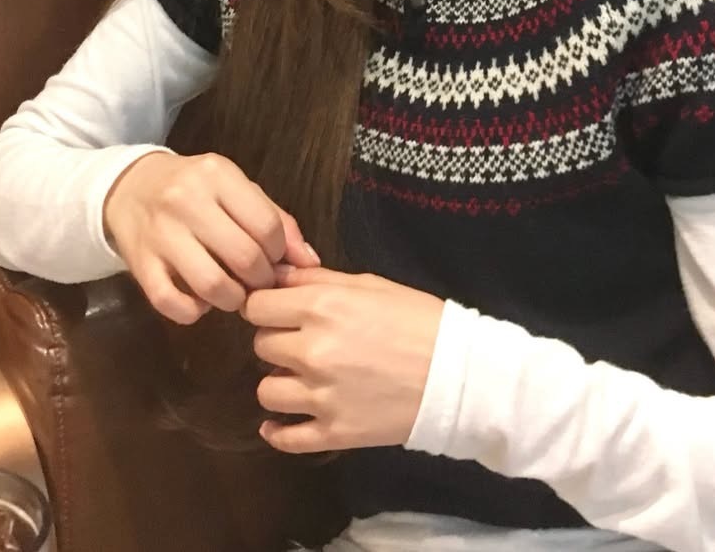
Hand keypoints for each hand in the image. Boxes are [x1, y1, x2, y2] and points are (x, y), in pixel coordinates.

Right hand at [103, 151, 318, 324]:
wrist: (130, 188)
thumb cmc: (195, 189)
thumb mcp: (236, 189)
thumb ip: (275, 220)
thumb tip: (310, 262)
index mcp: (217, 175)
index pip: (267, 226)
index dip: (280, 252)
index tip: (274, 259)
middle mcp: (187, 201)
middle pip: (244, 257)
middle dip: (261, 280)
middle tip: (258, 282)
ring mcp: (161, 234)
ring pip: (212, 285)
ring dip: (233, 300)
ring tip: (234, 294)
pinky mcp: (139, 264)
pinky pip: (172, 304)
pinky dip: (194, 312)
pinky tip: (201, 302)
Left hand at [243, 266, 444, 452]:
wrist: (458, 373)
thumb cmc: (416, 318)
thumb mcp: (368, 284)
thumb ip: (317, 279)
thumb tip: (277, 275)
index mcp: (320, 307)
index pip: (256, 306)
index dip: (264, 305)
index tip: (276, 310)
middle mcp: (312, 350)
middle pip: (260, 345)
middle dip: (276, 340)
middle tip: (300, 341)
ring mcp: (321, 396)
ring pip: (266, 391)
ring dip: (280, 382)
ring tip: (301, 378)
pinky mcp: (334, 433)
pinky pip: (285, 439)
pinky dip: (278, 432)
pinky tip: (281, 423)